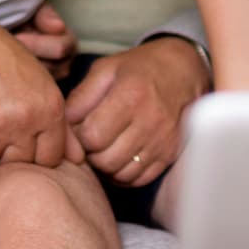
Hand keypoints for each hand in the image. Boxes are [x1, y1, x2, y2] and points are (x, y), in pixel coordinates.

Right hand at [0, 14, 83, 167]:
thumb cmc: (3, 58)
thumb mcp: (42, 84)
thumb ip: (61, 125)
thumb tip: (79, 160)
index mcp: (50, 109)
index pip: (51, 158)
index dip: (37, 151)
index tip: (25, 138)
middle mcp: (27, 119)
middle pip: (22, 161)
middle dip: (11, 149)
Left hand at [64, 36, 210, 187]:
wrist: (183, 71)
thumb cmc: (139, 68)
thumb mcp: (106, 69)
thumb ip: (81, 96)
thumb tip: (65, 125)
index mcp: (131, 96)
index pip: (92, 136)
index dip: (78, 137)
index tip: (80, 128)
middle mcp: (150, 121)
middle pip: (105, 159)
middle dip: (90, 154)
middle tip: (90, 141)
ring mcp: (162, 141)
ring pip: (121, 173)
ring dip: (106, 166)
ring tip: (104, 148)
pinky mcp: (170, 154)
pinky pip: (139, 179)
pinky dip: (123, 174)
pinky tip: (119, 157)